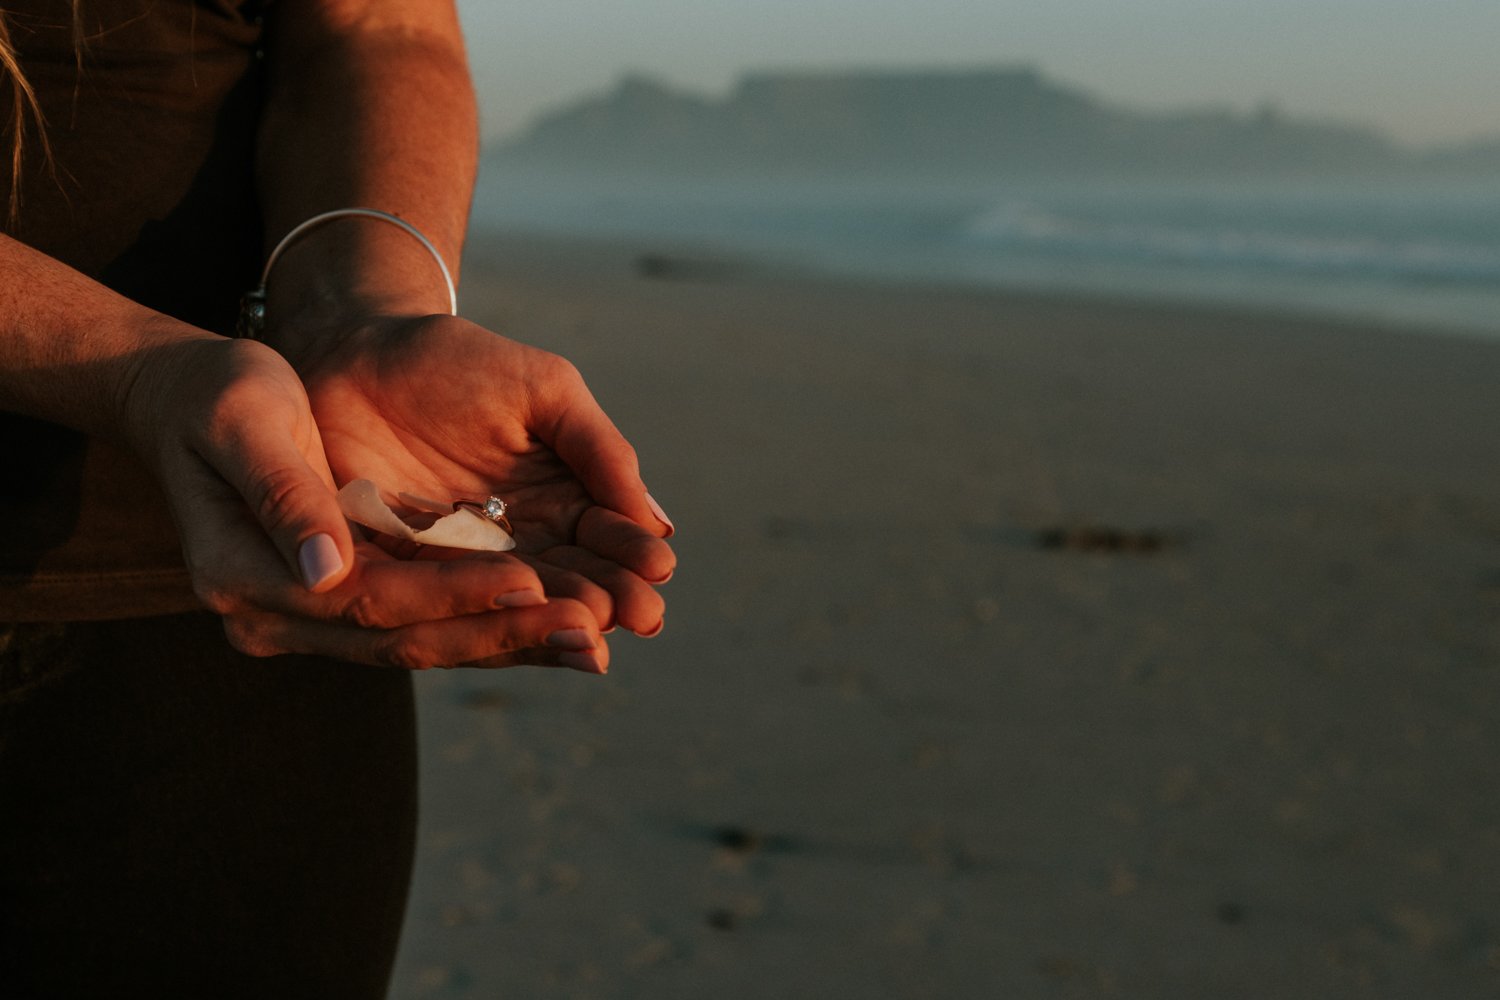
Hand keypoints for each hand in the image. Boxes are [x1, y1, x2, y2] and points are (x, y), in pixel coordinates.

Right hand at [123, 334, 614, 670]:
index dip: (456, 596)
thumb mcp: (245, 421)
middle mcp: (282, 617)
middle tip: (599, 629)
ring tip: (605, 633)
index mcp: (247, 579)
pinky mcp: (357, 598)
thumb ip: (284, 494)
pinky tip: (569, 618)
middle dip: (510, 634)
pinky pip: (437, 620)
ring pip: (434, 640)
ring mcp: (318, 617)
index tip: (535, 581)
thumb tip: (328, 572)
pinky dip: (502, 621)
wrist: (195, 401)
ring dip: (519, 638)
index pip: (372, 603)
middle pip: (413, 639)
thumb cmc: (218, 395)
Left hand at [285, 312, 675, 636]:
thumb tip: (658, 522)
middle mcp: (519, 543)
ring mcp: (461, 564)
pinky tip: (512, 620)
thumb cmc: (455, 362)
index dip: (631, 551)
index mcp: (561, 499)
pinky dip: (478, 615)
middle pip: (571, 579)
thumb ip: (597, 449)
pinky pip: (442, 600)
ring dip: (557, 616)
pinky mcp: (400, 574)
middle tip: (641, 615)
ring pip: (516, 599)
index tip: (658, 566)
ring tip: (593, 629)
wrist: (354, 351)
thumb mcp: (543, 391)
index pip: (605, 535)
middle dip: (609, 596)